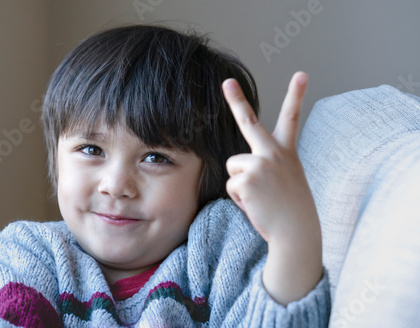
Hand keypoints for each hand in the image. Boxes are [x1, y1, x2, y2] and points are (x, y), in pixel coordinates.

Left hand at [222, 72, 322, 303]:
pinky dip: (239, 199)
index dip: (296, 95)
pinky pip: (231, 185)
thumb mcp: (288, 180)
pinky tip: (256, 205)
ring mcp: (260, 164)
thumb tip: (240, 169)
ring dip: (241, 185)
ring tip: (260, 198)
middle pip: (249, 121)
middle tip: (227, 82)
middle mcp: (273, 153)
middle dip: (237, 100)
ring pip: (233, 167)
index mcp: (286, 152)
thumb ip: (268, 166)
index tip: (301, 74)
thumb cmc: (291, 209)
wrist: (297, 232)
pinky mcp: (246, 179)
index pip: (291, 118)